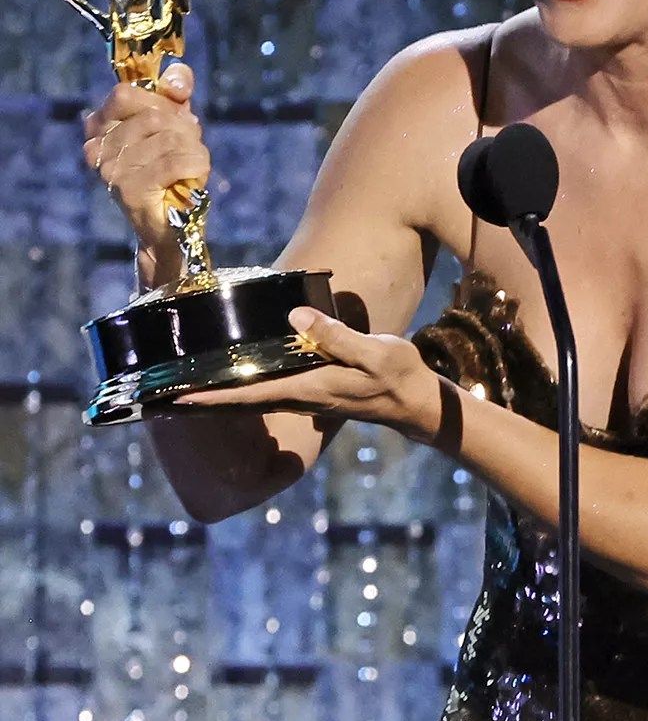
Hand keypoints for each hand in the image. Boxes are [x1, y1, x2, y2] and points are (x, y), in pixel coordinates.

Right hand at [82, 63, 210, 274]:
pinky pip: (176, 161)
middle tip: (190, 146)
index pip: (125, 94)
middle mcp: (98, 149)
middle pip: (155, 116)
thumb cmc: (169, 174)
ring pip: (171, 138)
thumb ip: (173, 96)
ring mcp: (112, 170)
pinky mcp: (131, 189)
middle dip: (185, 129)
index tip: (178, 112)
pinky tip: (196, 175)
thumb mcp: (172, 126)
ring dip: (194, 149)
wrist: (168, 229)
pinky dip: (197, 164)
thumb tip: (177, 78)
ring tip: (192, 165)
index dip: (159, 98)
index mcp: (99, 129)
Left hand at [173, 306, 444, 442]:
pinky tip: (227, 381)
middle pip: (238, 403)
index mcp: (308, 389)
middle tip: (159, 396)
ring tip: (180, 390)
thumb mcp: (375, 352)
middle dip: (200, 402)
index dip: (210, 397)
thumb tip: (296, 317)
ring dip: (215, 398)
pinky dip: (238, 391)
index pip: (248, 395)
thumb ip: (336, 336)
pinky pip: (262, 393)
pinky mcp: (309, 392)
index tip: (176, 398)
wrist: (415, 403)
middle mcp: (298, 398)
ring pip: (247, 400)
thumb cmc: (398, 377)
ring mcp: (303, 398)